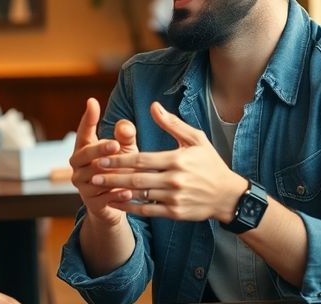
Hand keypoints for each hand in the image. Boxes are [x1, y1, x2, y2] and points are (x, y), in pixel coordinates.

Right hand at [69, 98, 135, 225]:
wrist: (116, 203)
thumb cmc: (120, 169)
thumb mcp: (126, 151)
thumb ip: (125, 137)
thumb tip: (125, 126)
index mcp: (85, 149)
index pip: (83, 131)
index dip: (88, 118)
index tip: (93, 102)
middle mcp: (78, 167)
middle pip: (83, 155)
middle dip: (98, 150)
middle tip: (115, 144)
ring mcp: (83, 186)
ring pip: (92, 178)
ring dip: (108, 174)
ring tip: (123, 169)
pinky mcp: (92, 204)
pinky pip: (102, 198)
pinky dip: (115, 195)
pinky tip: (128, 192)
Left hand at [93, 102, 246, 221]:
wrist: (228, 195)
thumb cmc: (210, 163)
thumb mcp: (195, 139)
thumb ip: (172, 124)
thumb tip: (154, 106)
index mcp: (176, 160)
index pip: (141, 159)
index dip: (119, 159)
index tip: (101, 156)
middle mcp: (174, 180)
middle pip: (136, 178)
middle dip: (112, 176)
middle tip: (92, 173)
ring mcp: (174, 198)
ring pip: (140, 195)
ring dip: (118, 191)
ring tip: (98, 187)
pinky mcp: (175, 213)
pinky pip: (148, 211)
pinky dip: (130, 207)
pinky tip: (116, 202)